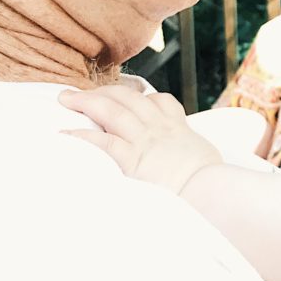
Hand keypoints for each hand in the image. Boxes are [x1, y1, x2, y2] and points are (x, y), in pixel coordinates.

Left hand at [59, 86, 221, 194]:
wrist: (210, 189)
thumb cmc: (214, 182)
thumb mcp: (206, 160)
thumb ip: (193, 156)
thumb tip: (195, 166)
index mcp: (178, 128)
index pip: (161, 101)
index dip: (142, 96)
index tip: (129, 95)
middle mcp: (159, 128)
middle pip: (129, 97)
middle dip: (105, 90)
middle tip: (84, 91)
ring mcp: (144, 141)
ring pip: (111, 110)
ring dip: (86, 101)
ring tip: (66, 98)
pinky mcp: (132, 159)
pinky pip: (102, 141)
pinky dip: (81, 135)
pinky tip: (65, 132)